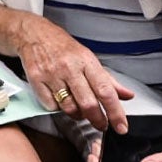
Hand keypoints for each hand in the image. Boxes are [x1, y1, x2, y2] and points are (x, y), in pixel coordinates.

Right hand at [14, 14, 132, 131]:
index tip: (121, 126)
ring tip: (79, 109)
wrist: (34, 34)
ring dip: (77, 114)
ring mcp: (51, 74)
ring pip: (69, 107)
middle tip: (101, 124)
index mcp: (86, 61)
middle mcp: (69, 67)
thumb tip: (127, 95)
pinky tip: (59, 99)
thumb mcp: (88, 58)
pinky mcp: (36, 80)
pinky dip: (57, 108)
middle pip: (88, 103)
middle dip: (97, 119)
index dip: (115, 112)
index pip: (105, 91)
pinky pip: (50, 106)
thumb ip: (108, 79)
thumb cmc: (63, 47)